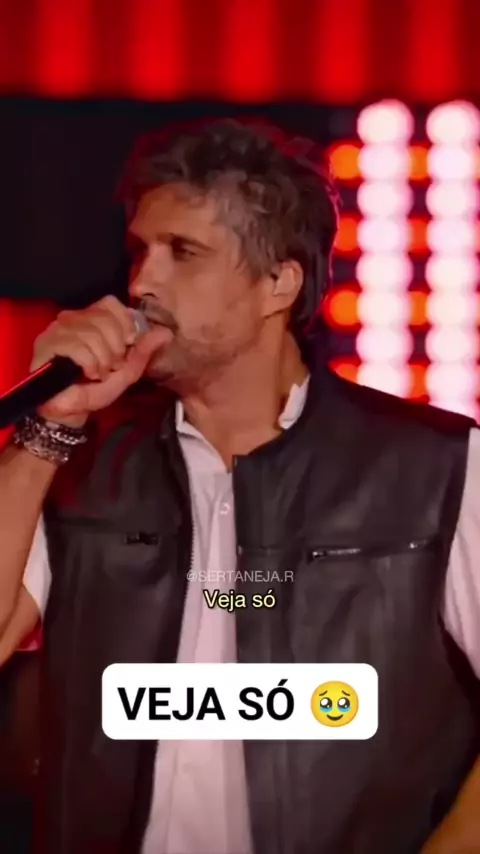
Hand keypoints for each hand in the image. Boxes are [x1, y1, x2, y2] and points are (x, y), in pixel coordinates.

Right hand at [30, 295, 172, 426]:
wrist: (72, 410)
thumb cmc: (95, 388)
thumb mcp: (127, 371)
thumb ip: (143, 351)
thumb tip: (165, 333)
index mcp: (92, 319)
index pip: (110, 302)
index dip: (123, 322)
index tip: (127, 344)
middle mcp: (72, 318)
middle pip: (104, 318)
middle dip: (115, 347)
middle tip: (111, 366)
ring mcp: (57, 329)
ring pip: (91, 333)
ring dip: (102, 359)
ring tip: (98, 373)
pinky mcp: (47, 344)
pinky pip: (76, 345)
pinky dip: (88, 363)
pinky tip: (87, 374)